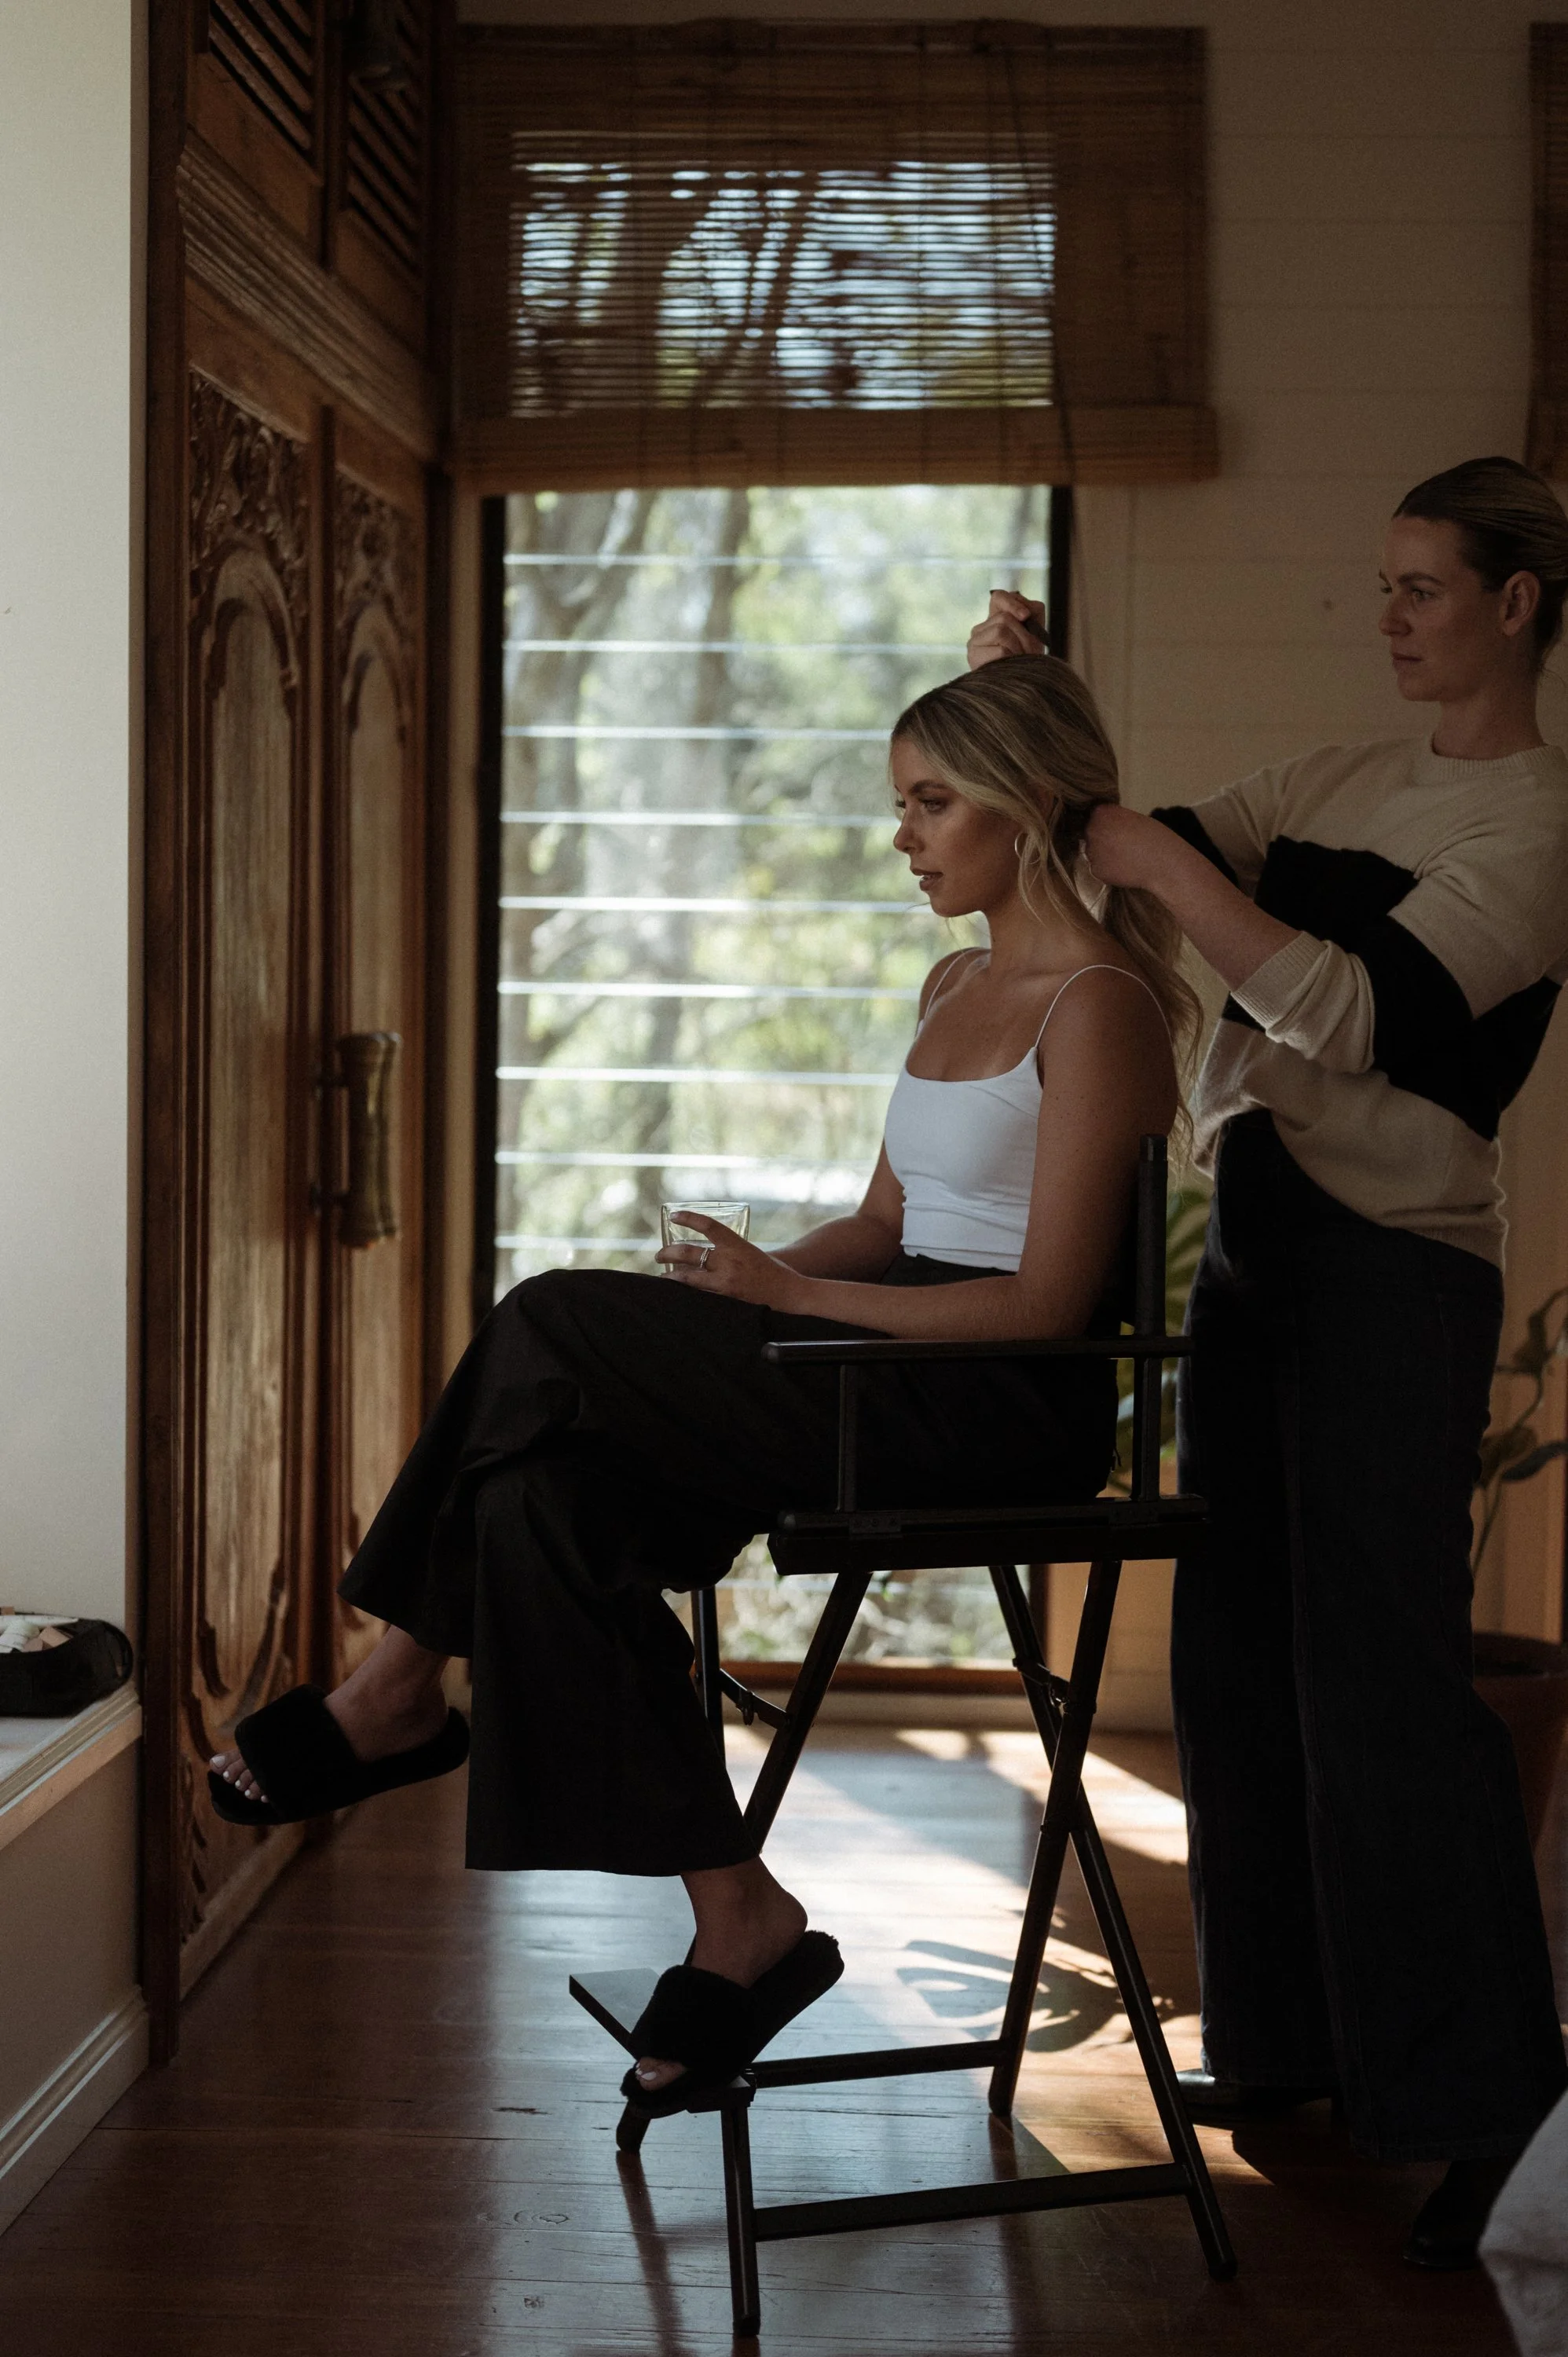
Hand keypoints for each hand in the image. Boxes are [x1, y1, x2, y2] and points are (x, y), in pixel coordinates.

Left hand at [656, 1215, 803, 1311]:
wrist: (791, 1294)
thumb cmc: (775, 1273)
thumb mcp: (753, 1253)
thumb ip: (732, 1251)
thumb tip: (711, 1254)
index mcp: (737, 1245)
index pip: (708, 1226)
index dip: (688, 1218)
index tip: (674, 1216)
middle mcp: (729, 1261)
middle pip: (689, 1252)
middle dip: (668, 1252)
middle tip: (659, 1255)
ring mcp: (726, 1281)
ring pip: (688, 1277)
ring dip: (671, 1276)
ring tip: (662, 1277)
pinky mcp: (726, 1299)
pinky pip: (699, 1295)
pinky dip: (687, 1292)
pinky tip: (677, 1294)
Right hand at [966, 589, 1047, 668]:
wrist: (1023, 688)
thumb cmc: (1029, 660)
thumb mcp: (1034, 632)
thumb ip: (1032, 613)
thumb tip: (1023, 613)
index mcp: (993, 620)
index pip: (998, 597)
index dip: (1013, 603)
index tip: (1026, 617)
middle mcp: (980, 629)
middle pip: (1004, 617)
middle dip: (1023, 634)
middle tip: (1029, 651)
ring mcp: (973, 643)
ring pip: (1001, 630)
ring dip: (1019, 646)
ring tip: (1021, 660)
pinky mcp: (973, 657)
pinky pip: (1000, 650)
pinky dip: (1012, 658)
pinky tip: (1011, 667)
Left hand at [1085, 804, 1163, 889]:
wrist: (1162, 862)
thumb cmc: (1154, 837)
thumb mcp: (1132, 817)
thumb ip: (1114, 819)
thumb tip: (1106, 826)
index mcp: (1101, 812)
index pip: (1096, 817)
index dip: (1108, 824)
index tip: (1119, 830)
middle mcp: (1092, 830)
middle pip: (1091, 834)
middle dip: (1102, 839)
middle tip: (1122, 846)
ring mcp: (1091, 851)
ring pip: (1093, 852)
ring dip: (1104, 855)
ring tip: (1125, 858)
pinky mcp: (1096, 870)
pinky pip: (1099, 868)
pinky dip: (1108, 869)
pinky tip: (1123, 868)